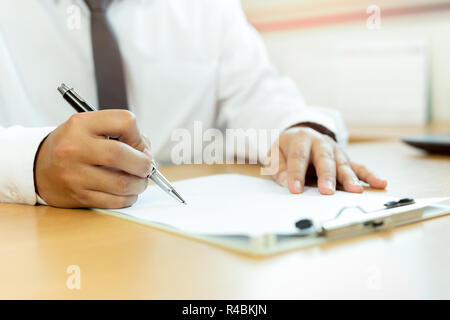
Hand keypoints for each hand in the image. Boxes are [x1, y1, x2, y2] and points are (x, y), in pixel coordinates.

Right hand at [34, 110, 152, 207]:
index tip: (138, 145)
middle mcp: (75, 148)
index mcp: (81, 124)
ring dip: (139, 184)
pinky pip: (114, 201)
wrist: (38, 167)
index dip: (138, 135)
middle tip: (146, 167)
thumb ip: (121, 133)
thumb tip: (147, 153)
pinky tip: (127, 192)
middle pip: (122, 155)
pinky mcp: (79, 196)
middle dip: (143, 163)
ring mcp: (75, 175)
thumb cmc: (74, 145)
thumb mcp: (90, 127)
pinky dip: (128, 198)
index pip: (125, 122)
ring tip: (138, 180)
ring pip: (122, 183)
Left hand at [269, 127, 386, 194]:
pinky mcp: (345, 159)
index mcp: (301, 138)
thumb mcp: (274, 153)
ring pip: (343, 164)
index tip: (294, 189)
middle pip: (324, 159)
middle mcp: (321, 142)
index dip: (296, 173)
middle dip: (326, 175)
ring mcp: (335, 151)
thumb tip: (284, 181)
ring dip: (349, 178)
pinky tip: (380, 183)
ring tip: (355, 190)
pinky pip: (359, 167)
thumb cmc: (287, 147)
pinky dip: (369, 175)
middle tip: (327, 191)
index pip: (298, 156)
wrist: (300, 135)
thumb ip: (277, 166)